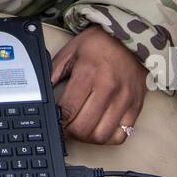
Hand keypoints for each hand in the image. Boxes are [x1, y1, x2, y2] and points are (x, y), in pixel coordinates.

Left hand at [51, 25, 146, 144]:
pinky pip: (121, 135)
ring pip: (101, 136)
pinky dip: (107, 139)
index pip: (68, 110)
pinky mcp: (136, 107)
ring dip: (86, 138)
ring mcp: (124, 99)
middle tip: (65, 128)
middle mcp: (108, 88)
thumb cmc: (99, 44)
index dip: (57, 123)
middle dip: (69, 133)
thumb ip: (54, 72)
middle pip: (83, 128)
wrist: (131, 38)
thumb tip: (40, 92)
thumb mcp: (71, 51)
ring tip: (81, 129)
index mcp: (89, 73)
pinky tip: (99, 129)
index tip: (54, 124)